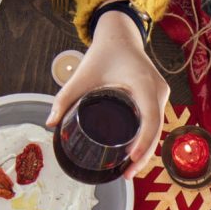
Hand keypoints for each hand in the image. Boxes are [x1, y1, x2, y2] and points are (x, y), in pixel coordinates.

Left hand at [46, 8, 169, 178]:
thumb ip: (64, 98)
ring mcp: (161, 93)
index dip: (143, 143)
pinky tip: (137, 153)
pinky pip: (157, 121)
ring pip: (158, 128)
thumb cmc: (103, 53)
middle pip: (156, 130)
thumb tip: (49, 123)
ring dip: (147, 149)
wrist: (120, 35)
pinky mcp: (159, 96)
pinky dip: (148, 138)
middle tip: (126, 174)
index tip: (131, 159)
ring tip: (129, 169)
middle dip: (144, 155)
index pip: (150, 119)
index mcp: (143, 83)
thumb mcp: (82, 76)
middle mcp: (158, 90)